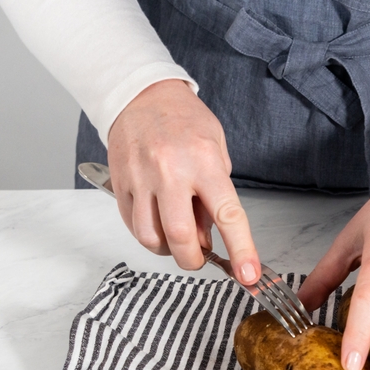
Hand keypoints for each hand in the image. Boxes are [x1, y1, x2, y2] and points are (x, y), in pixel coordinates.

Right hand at [106, 79, 259, 283]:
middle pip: (181, 236)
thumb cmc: (184, 121)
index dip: (241, 250)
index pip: (228, 215)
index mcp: (204, 162)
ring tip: (176, 236)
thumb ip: (215, 195)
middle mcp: (171, 171)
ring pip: (151, 237)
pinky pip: (132, 225)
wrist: (141, 94)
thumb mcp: (216, 150)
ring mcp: (141, 178)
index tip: (249, 275)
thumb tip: (210, 236)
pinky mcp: (120, 183)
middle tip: (200, 256)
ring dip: (168, 250)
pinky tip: (158, 223)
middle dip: (193, 259)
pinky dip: (148, 235)